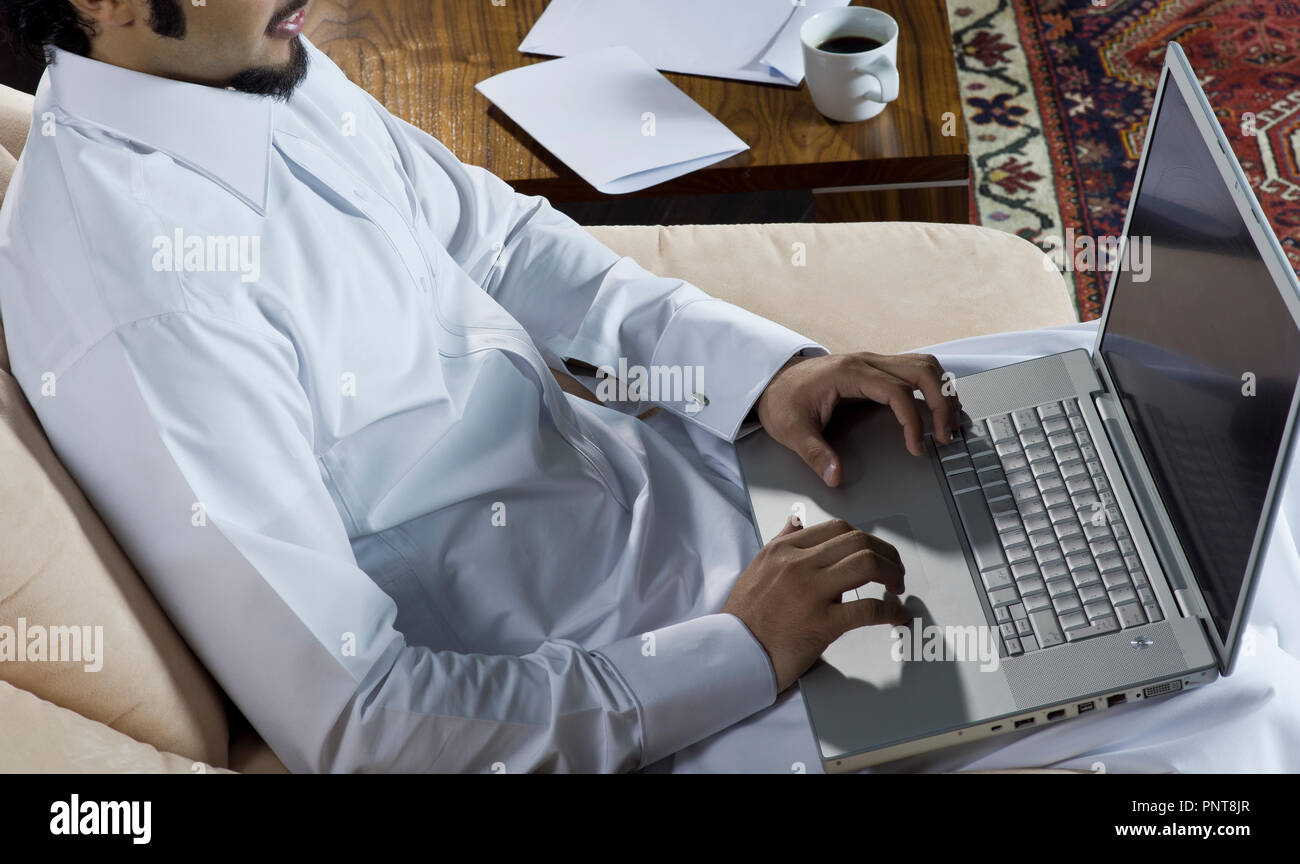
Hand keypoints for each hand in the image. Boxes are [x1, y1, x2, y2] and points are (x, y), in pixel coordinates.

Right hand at [723, 515, 909, 690]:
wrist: (732, 654)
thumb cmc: (745, 618)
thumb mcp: (757, 568)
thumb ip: (780, 542)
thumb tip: (796, 521)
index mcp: (783, 550)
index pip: (837, 529)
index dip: (866, 539)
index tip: (876, 553)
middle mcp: (798, 564)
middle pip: (858, 541)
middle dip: (886, 554)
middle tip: (894, 571)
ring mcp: (811, 592)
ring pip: (866, 564)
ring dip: (892, 573)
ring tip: (897, 587)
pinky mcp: (822, 623)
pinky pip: (868, 609)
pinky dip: (891, 611)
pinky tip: (897, 615)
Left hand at [755, 351, 960, 486]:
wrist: (770, 380)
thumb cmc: (781, 401)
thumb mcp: (791, 430)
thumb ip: (815, 454)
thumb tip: (835, 477)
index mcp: (848, 373)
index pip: (896, 390)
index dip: (912, 420)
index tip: (916, 447)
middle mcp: (866, 362)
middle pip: (921, 370)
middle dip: (941, 402)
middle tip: (946, 436)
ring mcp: (873, 363)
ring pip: (924, 365)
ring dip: (943, 392)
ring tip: (950, 424)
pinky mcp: (876, 370)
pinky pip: (914, 371)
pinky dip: (933, 388)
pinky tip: (938, 411)